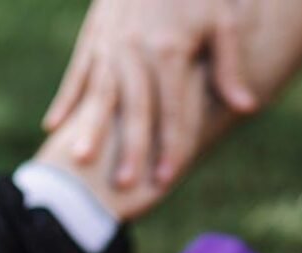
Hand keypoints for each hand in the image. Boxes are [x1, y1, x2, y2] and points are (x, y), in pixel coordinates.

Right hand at [42, 0, 257, 187]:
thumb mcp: (225, 19)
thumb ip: (230, 66)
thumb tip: (248, 107)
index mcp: (170, 50)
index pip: (172, 110)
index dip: (170, 146)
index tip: (166, 178)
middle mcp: (136, 50)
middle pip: (135, 108)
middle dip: (131, 148)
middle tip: (125, 184)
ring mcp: (111, 43)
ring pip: (99, 93)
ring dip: (91, 128)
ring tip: (80, 159)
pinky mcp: (94, 35)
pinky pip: (77, 73)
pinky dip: (66, 100)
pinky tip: (54, 127)